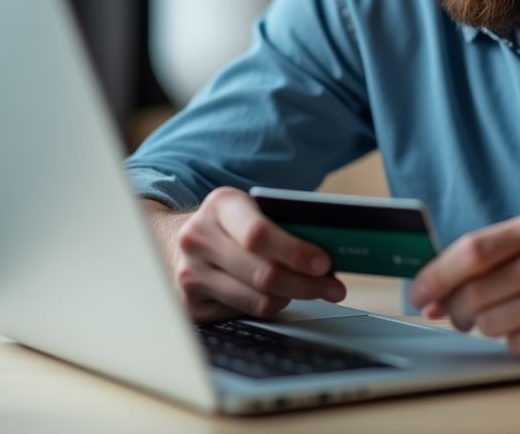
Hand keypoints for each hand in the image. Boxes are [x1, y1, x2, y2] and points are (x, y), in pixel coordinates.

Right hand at [156, 188, 346, 322]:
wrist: (187, 238)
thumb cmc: (235, 224)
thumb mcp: (256, 210)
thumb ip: (286, 224)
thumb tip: (331, 255)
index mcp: (221, 204)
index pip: (259, 234)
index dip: (296, 252)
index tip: (324, 263)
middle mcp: (198, 237)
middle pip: (262, 273)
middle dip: (305, 284)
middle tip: (332, 287)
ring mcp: (190, 273)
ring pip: (258, 300)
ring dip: (291, 297)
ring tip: (309, 289)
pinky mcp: (191, 304)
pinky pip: (245, 314)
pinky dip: (270, 306)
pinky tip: (279, 296)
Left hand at [407, 211, 519, 364]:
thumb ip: (483, 263)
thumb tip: (428, 295)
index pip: (471, 250)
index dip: (436, 275)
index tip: (417, 293)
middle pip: (474, 291)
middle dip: (454, 309)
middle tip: (458, 315)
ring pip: (489, 322)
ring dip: (486, 327)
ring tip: (509, 318)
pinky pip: (514, 345)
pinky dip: (514, 343)